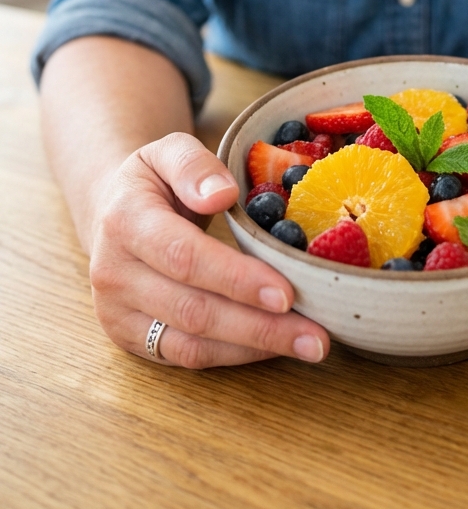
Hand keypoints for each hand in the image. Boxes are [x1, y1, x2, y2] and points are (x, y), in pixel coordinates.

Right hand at [87, 132, 329, 367]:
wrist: (110, 213)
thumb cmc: (152, 181)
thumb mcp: (167, 152)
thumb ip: (193, 165)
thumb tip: (223, 194)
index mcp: (125, 221)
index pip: (184, 256)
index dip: (236, 278)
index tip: (286, 293)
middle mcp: (114, 274)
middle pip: (193, 310)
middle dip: (260, 326)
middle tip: (316, 336)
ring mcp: (118, 313)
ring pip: (191, 344)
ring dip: (254, 348)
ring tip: (309, 346)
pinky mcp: (130, 338)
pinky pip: (186, 356)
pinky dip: (235, 355)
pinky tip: (274, 347)